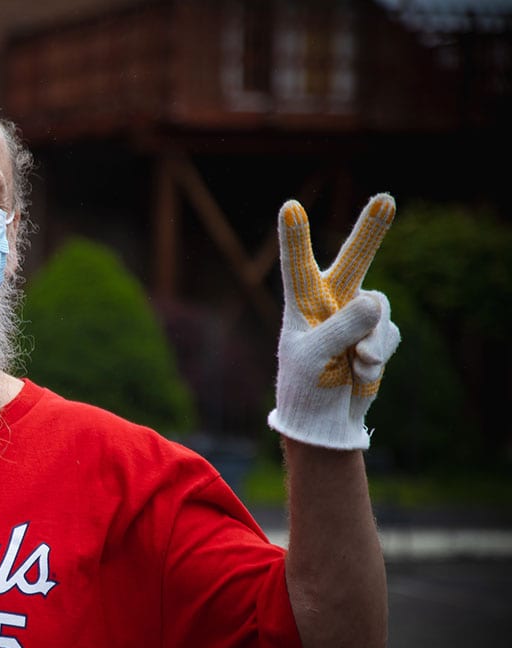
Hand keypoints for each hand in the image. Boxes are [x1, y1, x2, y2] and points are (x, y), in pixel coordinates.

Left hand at [267, 194, 400, 449]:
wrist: (326, 418)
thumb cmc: (306, 386)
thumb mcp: (314, 359)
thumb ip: (341, 328)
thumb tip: (373, 300)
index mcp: (302, 304)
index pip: (297, 265)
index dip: (295, 237)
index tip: (289, 206)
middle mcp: (331, 302)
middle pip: (354, 261)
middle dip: (371, 230)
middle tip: (387, 198)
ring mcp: (358, 316)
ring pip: (379, 310)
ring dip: (371, 341)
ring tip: (355, 364)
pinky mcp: (379, 333)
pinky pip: (389, 334)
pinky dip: (378, 355)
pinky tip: (360, 372)